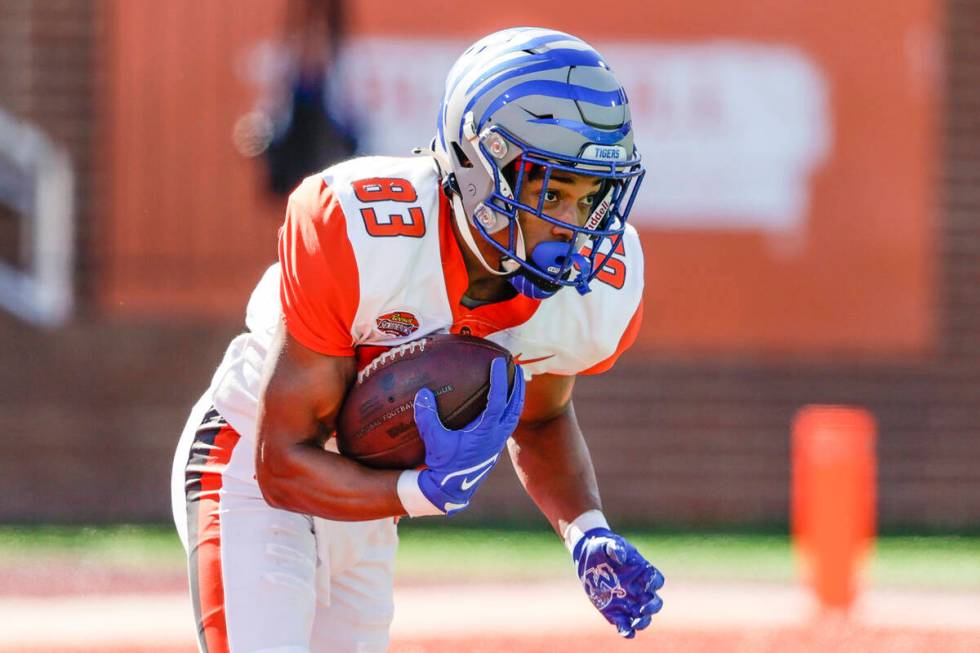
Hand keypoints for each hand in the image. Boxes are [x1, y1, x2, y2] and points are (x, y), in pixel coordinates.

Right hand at [413, 357, 524, 513]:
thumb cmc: (442, 465)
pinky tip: (505, 402)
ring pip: (515, 415)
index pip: (498, 401)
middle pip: (516, 405)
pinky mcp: (496, 446)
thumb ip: (427, 417)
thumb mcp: (434, 440)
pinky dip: (511, 408)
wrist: (450, 489)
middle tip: (518, 366)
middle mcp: (497, 436)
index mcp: (485, 432)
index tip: (499, 363)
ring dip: (517, 396)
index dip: (500, 380)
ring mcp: (498, 442)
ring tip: (517, 381)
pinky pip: (509, 422)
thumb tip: (423, 393)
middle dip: (518, 385)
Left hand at [573, 528, 664, 637]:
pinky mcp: (615, 611)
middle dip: (652, 608)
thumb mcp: (608, 543)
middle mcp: (639, 589)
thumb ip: (615, 548)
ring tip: (636, 624)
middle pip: (655, 602)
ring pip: (643, 617)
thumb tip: (620, 557)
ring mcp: (628, 601)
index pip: (657, 580)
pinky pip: (625, 624)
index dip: (655, 583)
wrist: (588, 555)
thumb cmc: (603, 547)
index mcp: (642, 572)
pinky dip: (627, 630)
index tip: (649, 584)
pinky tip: (625, 631)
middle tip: (643, 609)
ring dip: (643, 622)